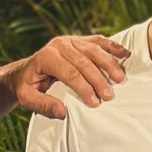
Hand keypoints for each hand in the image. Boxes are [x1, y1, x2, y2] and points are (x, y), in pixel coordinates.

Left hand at [12, 34, 128, 117]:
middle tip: (109, 96)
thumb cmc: (28, 86)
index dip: (83, 88)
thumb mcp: (27, 98)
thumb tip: (63, 111)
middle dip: (98, 80)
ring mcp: (71, 40)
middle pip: (84, 62)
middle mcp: (59, 44)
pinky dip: (112, 47)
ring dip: (109, 64)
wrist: (26, 71)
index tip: (95, 103)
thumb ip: (43, 105)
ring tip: (121, 79)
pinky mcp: (79, 40)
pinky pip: (98, 41)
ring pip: (94, 50)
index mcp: (46, 57)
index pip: (69, 73)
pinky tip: (124, 54)